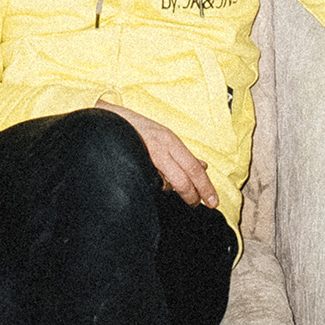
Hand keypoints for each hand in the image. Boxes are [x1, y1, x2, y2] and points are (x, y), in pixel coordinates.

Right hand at [95, 101, 218, 207]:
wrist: (110, 120)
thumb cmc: (140, 129)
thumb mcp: (165, 138)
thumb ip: (183, 155)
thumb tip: (204, 167)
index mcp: (170, 141)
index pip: (194, 168)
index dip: (205, 187)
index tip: (213, 202)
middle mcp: (161, 147)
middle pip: (184, 179)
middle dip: (193, 196)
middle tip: (197, 204)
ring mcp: (146, 155)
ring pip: (167, 183)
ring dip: (173, 191)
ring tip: (173, 191)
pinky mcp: (133, 162)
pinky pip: (149, 181)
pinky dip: (155, 185)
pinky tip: (153, 182)